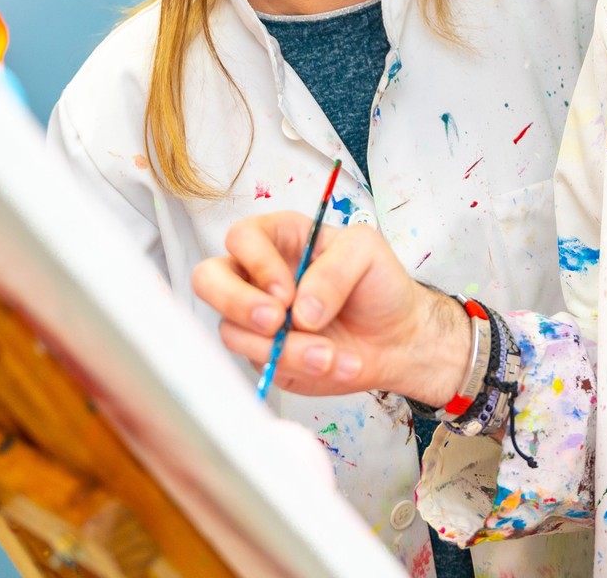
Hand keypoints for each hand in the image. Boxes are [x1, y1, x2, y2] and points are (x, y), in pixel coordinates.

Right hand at [194, 212, 471, 404]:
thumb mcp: (368, 254)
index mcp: (280, 239)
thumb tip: (301, 311)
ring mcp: (256, 318)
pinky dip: (297, 367)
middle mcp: (259, 276)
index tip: (286, 290)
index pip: (242, 238)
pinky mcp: (263, 355)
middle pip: (209, 280)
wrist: (397, 338)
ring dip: (283, 348)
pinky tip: (334, 363)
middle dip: (237, 303)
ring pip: (234, 332)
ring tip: (329, 353)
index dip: (256, 263)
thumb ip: (334, 270)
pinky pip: (260, 363)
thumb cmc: (379, 284)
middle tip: (275, 322)